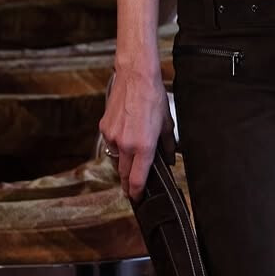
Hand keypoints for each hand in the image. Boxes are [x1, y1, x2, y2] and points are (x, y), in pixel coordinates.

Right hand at [98, 62, 176, 199]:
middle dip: (128, 183)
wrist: (135, 77)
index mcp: (143, 146)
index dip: (137, 192)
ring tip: (132, 157)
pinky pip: (111, 144)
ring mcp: (112, 137)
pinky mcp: (104, 128)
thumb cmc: (153, 97)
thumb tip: (169, 158)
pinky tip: (126, 136)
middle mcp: (125, 145)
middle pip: (123, 174)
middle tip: (133, 188)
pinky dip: (117, 145)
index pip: (137, 179)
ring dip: (123, 162)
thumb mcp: (167, 123)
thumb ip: (168, 145)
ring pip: (116, 158)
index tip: (138, 198)